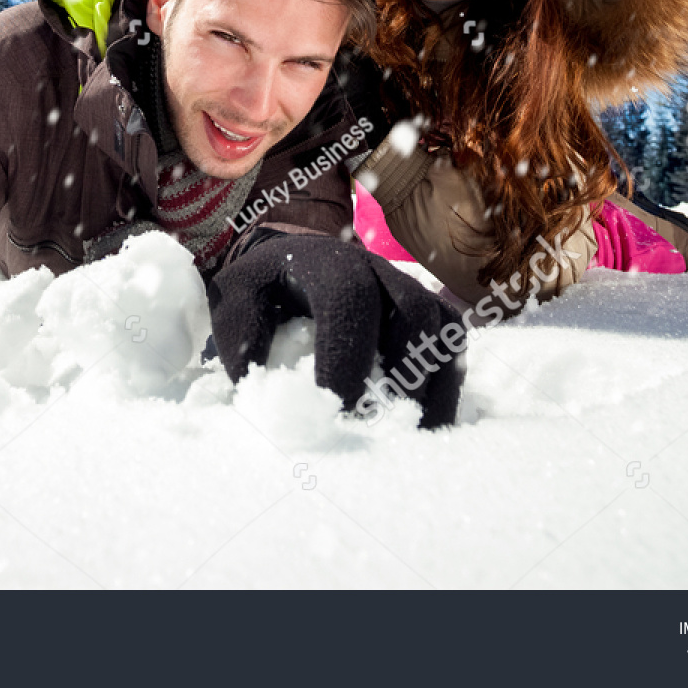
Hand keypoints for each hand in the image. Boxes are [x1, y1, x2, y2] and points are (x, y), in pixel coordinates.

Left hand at [206, 233, 464, 426]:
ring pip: (441, 327)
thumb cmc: (264, 286)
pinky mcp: (425, 309)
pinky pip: (451, 342)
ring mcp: (407, 288)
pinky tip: (425, 423)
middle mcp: (377, 269)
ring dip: (432, 383)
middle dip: (402, 371)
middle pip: (413, 311)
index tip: (335, 406)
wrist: (291, 255)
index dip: (348, 354)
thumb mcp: (236, 297)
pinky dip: (445, 384)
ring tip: (410, 432)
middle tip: (379, 421)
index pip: (350, 301)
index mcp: (327, 264)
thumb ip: (242, 335)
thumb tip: (265, 391)